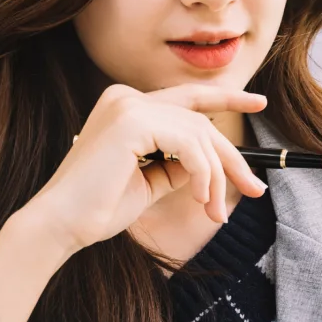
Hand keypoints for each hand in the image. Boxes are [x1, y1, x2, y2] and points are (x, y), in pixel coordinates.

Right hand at [15, 83, 269, 256]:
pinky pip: (189, 143)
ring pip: (199, 134)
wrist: (62, 225)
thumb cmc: (99, 208)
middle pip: (200, 120)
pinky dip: (203, 173)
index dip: (227, 99)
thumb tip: (214, 163)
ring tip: (215, 210)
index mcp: (126, 106)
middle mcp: (126, 97)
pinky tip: (200, 199)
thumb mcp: (151, 181)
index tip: (259, 103)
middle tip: (256, 189)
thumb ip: (179, 164)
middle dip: (231, 158)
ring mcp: (127, 105)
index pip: (187, 98)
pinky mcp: (132, 121)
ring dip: (216, 177)